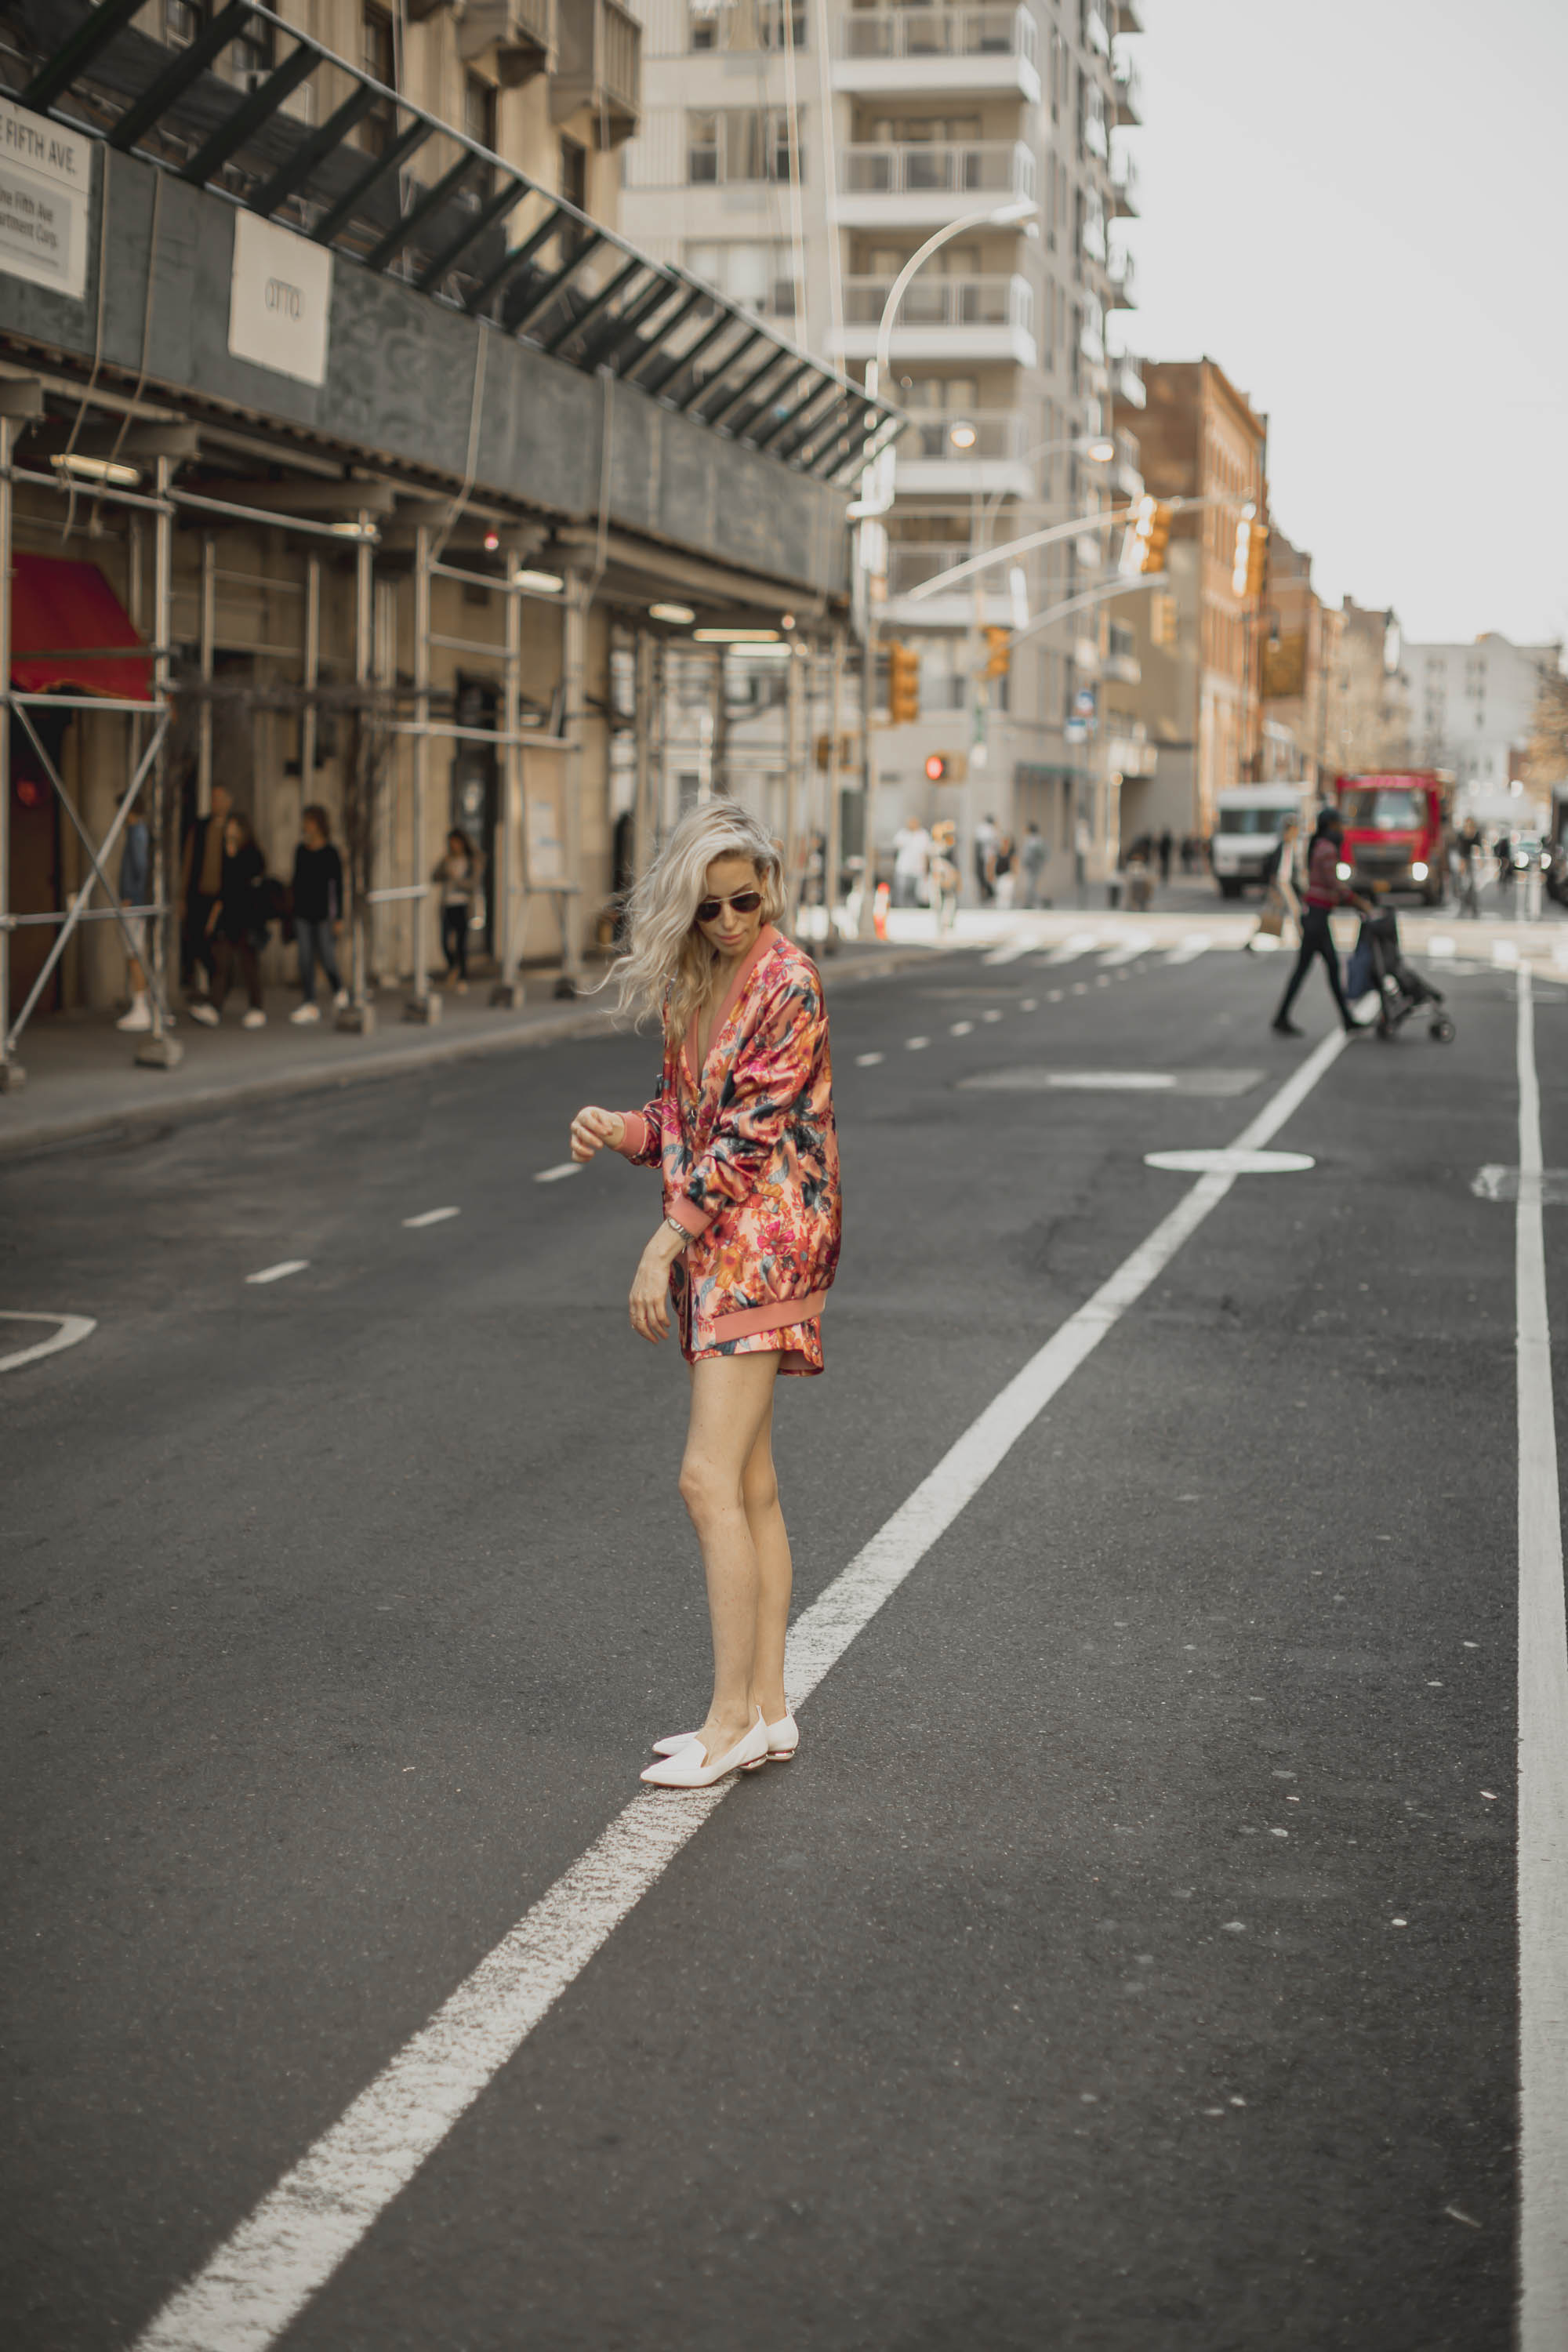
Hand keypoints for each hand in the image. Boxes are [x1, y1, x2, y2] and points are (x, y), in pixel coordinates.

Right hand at [570, 1105, 624, 1161]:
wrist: (595, 1122)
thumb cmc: (599, 1119)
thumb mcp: (604, 1116)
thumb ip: (607, 1122)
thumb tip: (609, 1131)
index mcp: (583, 1115)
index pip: (587, 1120)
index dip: (597, 1127)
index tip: (607, 1133)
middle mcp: (576, 1125)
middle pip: (581, 1133)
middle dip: (591, 1140)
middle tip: (601, 1145)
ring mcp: (574, 1136)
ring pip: (574, 1145)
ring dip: (583, 1150)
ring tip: (592, 1154)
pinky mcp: (576, 1146)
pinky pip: (574, 1155)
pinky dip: (580, 1158)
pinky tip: (590, 1158)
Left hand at [629, 1225, 684, 1344]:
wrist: (654, 1260)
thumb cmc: (649, 1272)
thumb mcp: (640, 1287)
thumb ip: (639, 1300)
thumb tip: (640, 1311)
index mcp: (633, 1300)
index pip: (634, 1322)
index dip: (641, 1332)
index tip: (648, 1336)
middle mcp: (638, 1302)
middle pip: (642, 1325)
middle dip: (649, 1336)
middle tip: (656, 1341)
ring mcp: (647, 1300)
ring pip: (653, 1323)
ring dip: (659, 1332)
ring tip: (665, 1335)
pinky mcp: (657, 1297)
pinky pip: (661, 1316)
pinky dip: (664, 1323)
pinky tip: (668, 1325)